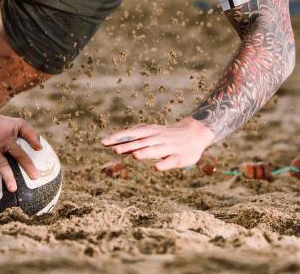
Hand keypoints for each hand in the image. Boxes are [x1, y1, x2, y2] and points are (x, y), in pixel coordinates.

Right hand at [0, 110, 42, 195]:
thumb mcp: (17, 123)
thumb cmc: (0, 123)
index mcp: (5, 139)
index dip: (27, 165)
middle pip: (0, 163)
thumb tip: (40, 148)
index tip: (35, 177)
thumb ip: (30, 134)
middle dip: (7, 176)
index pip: (19, 153)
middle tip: (13, 189)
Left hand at [100, 117, 214, 170]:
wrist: (196, 133)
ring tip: (135, 156)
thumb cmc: (168, 135)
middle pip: (141, 142)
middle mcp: (158, 138)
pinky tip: (157, 167)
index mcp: (151, 132)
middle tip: (114, 150)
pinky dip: (164, 163)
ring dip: (146, 152)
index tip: (103, 142)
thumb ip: (136, 140)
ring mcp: (170, 147)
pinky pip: (171, 161)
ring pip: (156, 150)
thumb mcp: (152, 133)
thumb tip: (117, 145)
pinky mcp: (180, 157)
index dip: (119, 138)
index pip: (132, 134)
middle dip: (128, 146)